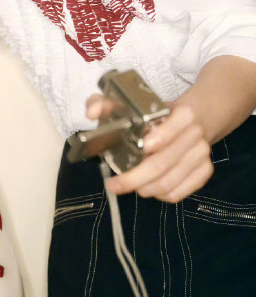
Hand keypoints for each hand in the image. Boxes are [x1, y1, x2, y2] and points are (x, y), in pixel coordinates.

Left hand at [86, 95, 213, 202]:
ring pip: (170, 182)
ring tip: (128, 186)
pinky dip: (160, 195)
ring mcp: (202, 155)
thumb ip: (107, 103)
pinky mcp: (205, 172)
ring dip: (145, 189)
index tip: (136, 150)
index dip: (152, 143)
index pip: (168, 131)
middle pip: (164, 162)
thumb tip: (92, 113)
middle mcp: (196, 135)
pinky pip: (180, 192)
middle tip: (114, 184)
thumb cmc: (157, 112)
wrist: (196, 118)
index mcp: (183, 114)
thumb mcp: (132, 102)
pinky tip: (148, 188)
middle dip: (136, 178)